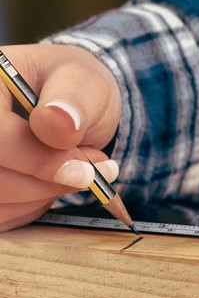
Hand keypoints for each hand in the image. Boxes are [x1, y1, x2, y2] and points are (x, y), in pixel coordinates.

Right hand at [0, 44, 121, 230]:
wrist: (65, 104)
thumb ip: (73, 99)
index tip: (84, 171)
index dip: (37, 160)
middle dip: (47, 182)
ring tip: (77, 172)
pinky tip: (50, 184)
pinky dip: (31, 208)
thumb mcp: (83, 81)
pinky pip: (0, 217)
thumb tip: (58, 121)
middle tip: (91, 171)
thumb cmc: (69, 86)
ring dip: (43, 197)